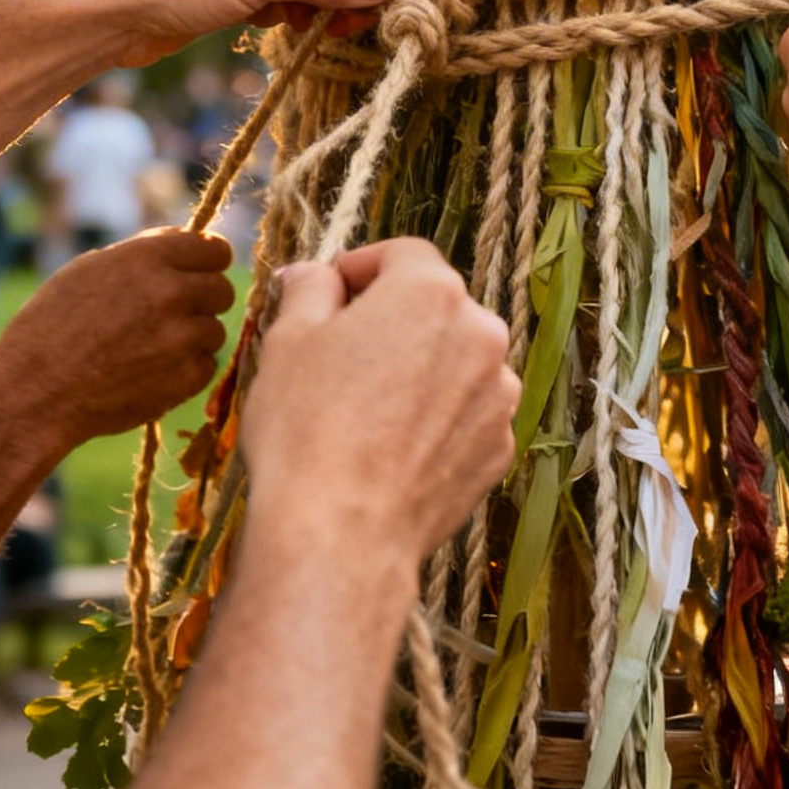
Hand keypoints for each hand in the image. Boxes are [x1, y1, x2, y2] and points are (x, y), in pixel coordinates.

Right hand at [0, 229, 235, 443]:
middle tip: (174, 315)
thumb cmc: (52, 325)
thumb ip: (143, 255)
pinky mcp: (184, 378)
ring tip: (149, 348)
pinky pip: (205, 367)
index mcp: (148, 258)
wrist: (36, 390)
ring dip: (192, 339)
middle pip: (223, 289)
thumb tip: (184, 243)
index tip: (201, 273)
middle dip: (203, 301)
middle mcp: (171, 292)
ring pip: (215, 331)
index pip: (215, 248)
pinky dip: (184, 372)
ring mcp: (181, 337)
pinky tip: (149, 373)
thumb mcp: (90, 270)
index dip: (209, 261)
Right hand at [242, 240, 517, 573]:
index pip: (401, 253)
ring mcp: (498, 397)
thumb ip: (309, 290)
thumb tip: (313, 276)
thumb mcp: (289, 339)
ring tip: (366, 409)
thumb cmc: (308, 426)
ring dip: (418, 369)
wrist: (342, 534)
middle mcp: (481, 334)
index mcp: (431, 292)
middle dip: (391, 320)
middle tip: (339, 355)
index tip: (328, 295)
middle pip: (434, 307)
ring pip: (454, 362)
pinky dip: (435, 418)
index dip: (360, 268)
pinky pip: (465, 414)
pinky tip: (391, 448)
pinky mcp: (499, 450)